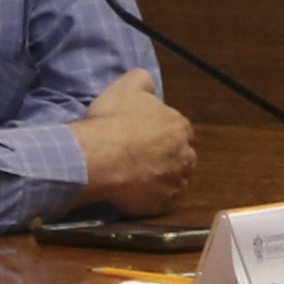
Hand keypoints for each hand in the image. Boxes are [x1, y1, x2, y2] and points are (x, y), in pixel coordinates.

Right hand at [77, 64, 197, 211]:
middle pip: (182, 156)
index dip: (162, 133)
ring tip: (139, 178)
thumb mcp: (126, 86)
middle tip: (141, 159)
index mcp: (178, 126)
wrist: (100, 158)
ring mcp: (175, 181)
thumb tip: (148, 83)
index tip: (145, 137)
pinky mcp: (164, 204)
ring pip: (176, 181)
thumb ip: (142, 80)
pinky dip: (154, 200)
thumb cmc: (113, 121)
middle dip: (168, 157)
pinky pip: (164, 203)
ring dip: (163, 179)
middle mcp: (184, 154)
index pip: (179, 130)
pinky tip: (136, 195)